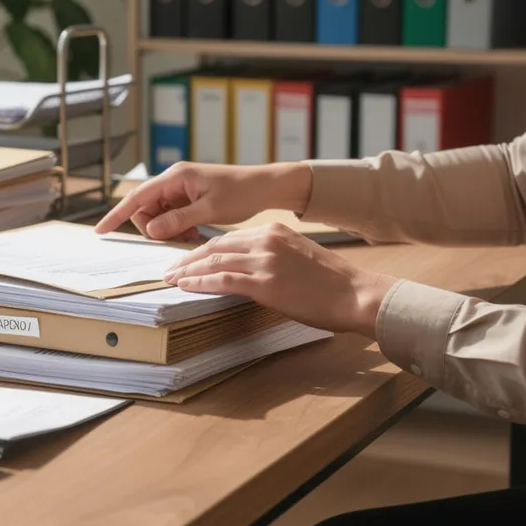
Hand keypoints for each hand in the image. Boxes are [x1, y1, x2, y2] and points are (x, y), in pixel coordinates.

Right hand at [96, 162, 311, 241]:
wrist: (265, 186)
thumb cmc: (241, 193)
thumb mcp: (209, 210)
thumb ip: (178, 220)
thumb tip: (152, 230)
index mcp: (175, 177)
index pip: (137, 197)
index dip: (117, 215)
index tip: (101, 230)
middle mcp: (173, 180)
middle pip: (145, 209)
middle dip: (155, 228)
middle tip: (181, 236)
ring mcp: (180, 188)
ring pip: (158, 215)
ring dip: (169, 230)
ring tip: (193, 233)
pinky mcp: (187, 197)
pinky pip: (171, 216)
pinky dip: (178, 227)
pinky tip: (195, 231)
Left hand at [161, 223, 397, 337]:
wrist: (356, 294)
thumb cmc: (332, 283)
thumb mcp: (298, 257)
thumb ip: (270, 257)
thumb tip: (246, 271)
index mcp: (273, 231)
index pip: (227, 238)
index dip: (202, 250)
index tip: (186, 260)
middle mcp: (266, 240)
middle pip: (215, 246)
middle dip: (188, 259)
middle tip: (169, 270)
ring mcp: (265, 260)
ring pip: (214, 261)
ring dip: (187, 271)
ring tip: (170, 279)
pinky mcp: (265, 283)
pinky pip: (223, 279)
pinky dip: (200, 282)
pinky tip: (185, 286)